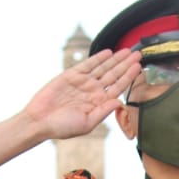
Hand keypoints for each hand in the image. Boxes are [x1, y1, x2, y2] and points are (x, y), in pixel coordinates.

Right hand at [23, 48, 141, 140]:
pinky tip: (109, 52)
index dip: (129, 77)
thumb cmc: (62, 127)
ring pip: (103, 68)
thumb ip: (103, 111)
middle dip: (126, 64)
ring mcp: (83, 83)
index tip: (139, 68)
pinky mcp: (71, 75)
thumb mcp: (86, 123)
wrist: (40, 121)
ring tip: (127, 50)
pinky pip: (87, 64)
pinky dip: (98, 58)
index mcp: (98, 103)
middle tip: (138, 54)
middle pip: (113, 75)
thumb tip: (119, 102)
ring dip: (115, 59)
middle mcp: (93, 91)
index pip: (118, 88)